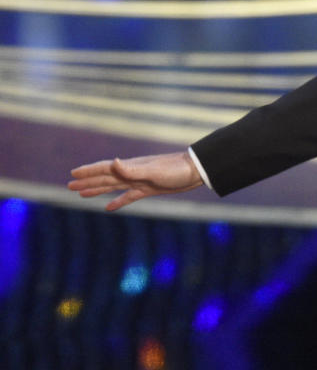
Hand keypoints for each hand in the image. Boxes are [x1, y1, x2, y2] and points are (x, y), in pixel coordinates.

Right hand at [68, 152, 202, 211]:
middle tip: (69, 185)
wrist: (195, 171)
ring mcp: (140, 181)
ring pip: (113, 187)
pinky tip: (109, 207)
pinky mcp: (149, 189)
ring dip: (97, 190)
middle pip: (105, 178)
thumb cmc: (175, 169)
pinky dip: (117, 201)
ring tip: (82, 194)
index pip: (105, 169)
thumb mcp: (153, 171)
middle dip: (87, 182)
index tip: (73, 174)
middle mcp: (132, 173)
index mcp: (130, 167)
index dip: (89, 172)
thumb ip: (132, 169)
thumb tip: (113, 162)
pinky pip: (128, 197)